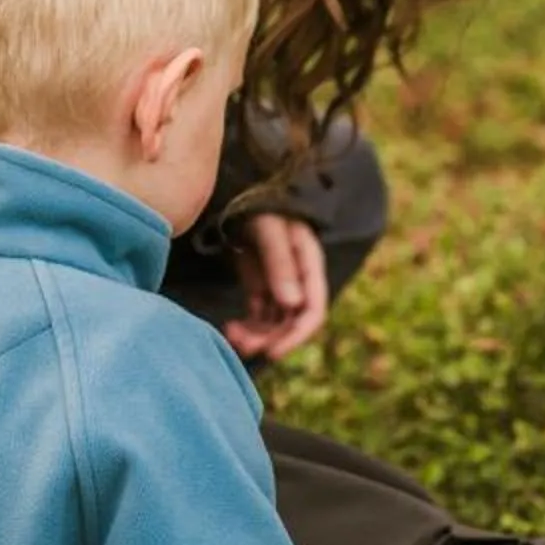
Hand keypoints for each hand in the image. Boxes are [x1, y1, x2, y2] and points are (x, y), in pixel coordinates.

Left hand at [224, 214, 329, 362]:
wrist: (236, 192)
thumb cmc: (256, 206)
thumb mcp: (268, 230)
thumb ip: (280, 264)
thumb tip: (292, 305)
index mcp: (309, 264)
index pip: (313, 310)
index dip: (296, 335)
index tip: (272, 353)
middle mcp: (299, 279)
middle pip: (293, 322)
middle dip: (270, 338)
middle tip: (240, 345)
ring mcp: (281, 284)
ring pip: (276, 323)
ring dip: (257, 336)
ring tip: (231, 336)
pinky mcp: (262, 286)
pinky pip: (260, 316)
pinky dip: (248, 327)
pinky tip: (231, 328)